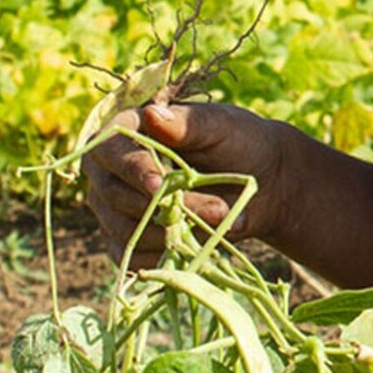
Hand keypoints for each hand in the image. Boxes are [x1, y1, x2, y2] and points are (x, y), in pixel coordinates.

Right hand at [81, 97, 286, 264]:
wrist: (264, 182)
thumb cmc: (238, 143)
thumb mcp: (220, 126)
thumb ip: (187, 124)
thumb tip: (151, 115)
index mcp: (124, 132)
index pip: (108, 151)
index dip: (132, 170)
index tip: (159, 186)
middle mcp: (111, 172)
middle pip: (116, 196)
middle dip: (165, 207)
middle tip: (218, 209)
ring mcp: (116, 210)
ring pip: (126, 231)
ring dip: (172, 233)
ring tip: (220, 222)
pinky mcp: (131, 242)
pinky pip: (134, 257)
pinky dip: (166, 256)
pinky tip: (200, 244)